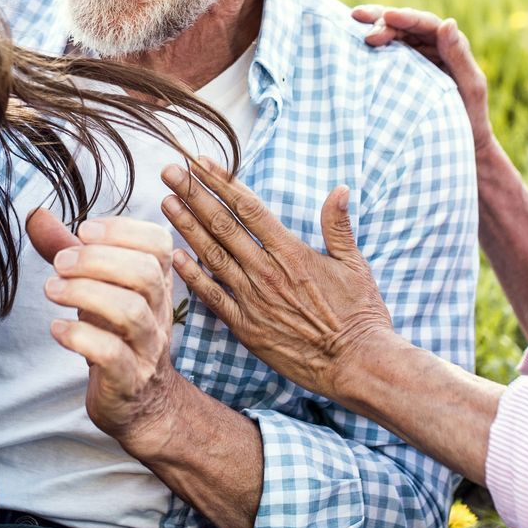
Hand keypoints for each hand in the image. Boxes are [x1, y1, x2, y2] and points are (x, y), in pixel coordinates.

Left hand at [28, 209, 187, 451]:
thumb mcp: (97, 288)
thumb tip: (36, 214)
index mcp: (156, 283)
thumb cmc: (116, 335)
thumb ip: (70, 251)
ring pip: (131, 313)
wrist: (140, 404)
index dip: (123, 231)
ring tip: (51, 289)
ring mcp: (147, 348)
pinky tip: (57, 329)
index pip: (159, 244)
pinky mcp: (128, 380)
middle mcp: (158, 312)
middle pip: (146, 274)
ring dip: (85, 294)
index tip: (83, 231)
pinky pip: (112, 356)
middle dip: (98, 261)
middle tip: (59, 264)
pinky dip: (80, 337)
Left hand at [161, 158, 392, 399]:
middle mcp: (268, 272)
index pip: (249, 208)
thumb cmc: (360, 315)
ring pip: (212, 256)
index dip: (223, 182)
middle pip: (223, 225)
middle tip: (169, 171)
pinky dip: (192, 276)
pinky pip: (213, 297)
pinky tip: (174, 256)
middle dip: (194, 195)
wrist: (356, 364)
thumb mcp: (355, 265)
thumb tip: (340, 189)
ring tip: (166, 202)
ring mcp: (254, 300)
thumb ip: (339, 227)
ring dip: (186, 227)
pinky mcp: (246, 328)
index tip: (201, 162)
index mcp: (292, 252)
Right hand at [352, 6, 495, 157]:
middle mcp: (432, 46)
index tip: (386, 16)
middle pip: (405, 25)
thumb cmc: (470, 117)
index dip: (406, 17)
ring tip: (353, 22)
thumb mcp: (470, 86)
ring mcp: (416, 57)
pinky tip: (353, 41)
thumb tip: (448, 22)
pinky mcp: (402, 71)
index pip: (426, 24)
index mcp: (451, 44)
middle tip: (359, 21)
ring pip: (392, 35)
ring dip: (373, 27)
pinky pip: (386, 53)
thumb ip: (459, 55)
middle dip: (383, 21)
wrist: (461, 143)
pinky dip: (370, 46)